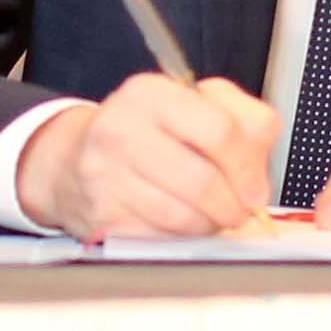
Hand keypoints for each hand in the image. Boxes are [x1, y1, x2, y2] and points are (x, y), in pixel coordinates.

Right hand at [16, 73, 280, 242]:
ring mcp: (105, 173)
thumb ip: (240, 124)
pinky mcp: (101, 214)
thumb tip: (257, 179)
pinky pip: (161, 237)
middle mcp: (121, 127)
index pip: (220, 130)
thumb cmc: (145, 133)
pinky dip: (181, 237)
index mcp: (150, 92)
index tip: (256, 188)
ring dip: (209, 224)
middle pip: (203, 181)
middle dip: (233, 205)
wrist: (73, 160)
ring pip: (184, 216)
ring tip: (211, 216)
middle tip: (240, 210)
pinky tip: (180, 223)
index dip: (249, 167)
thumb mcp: (191, 106)